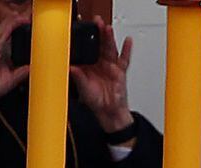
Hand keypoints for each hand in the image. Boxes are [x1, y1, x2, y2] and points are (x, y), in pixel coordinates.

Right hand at [0, 15, 30, 131]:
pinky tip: (13, 24)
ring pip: (3, 31)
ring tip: (23, 17)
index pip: (9, 37)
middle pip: (6, 31)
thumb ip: (21, 73)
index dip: (17, 29)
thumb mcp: (12, 80)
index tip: (28, 25)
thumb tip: (31, 68)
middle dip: (16, 23)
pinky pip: (0, 38)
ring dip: (13, 23)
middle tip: (28, 17)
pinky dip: (7, 30)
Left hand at [71, 16, 133, 133]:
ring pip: (110, 48)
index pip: (86, 49)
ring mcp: (110, 66)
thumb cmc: (96, 101)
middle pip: (99, 45)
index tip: (81, 31)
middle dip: (98, 32)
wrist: (109, 112)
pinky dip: (127, 50)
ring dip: (109, 38)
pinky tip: (128, 41)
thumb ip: (79, 78)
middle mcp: (99, 63)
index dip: (84, 39)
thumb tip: (72, 69)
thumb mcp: (84, 89)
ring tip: (107, 28)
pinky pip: (124, 59)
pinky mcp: (120, 71)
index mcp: (88, 66)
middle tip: (96, 22)